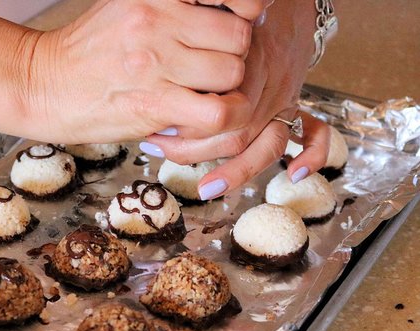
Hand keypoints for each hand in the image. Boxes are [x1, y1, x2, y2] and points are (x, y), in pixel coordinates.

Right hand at [22, 0, 267, 143]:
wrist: (44, 85)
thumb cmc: (89, 50)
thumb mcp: (129, 6)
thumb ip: (176, 6)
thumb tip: (234, 12)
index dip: (249, 10)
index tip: (241, 23)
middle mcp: (158, 18)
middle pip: (239, 36)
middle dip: (233, 57)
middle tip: (211, 68)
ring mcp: (155, 61)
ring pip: (232, 74)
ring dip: (224, 91)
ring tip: (200, 94)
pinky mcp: (152, 103)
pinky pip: (216, 113)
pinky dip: (217, 120)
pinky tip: (195, 117)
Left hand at [144, 0, 328, 198]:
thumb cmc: (228, 9)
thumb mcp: (201, 19)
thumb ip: (180, 49)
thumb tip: (141, 80)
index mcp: (241, 65)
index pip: (211, 113)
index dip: (179, 130)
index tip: (150, 133)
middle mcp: (263, 84)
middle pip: (232, 134)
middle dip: (192, 151)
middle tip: (157, 149)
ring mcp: (282, 94)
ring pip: (264, 144)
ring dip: (236, 171)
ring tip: (206, 187)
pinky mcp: (293, 98)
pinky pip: (315, 130)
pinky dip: (313, 154)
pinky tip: (297, 173)